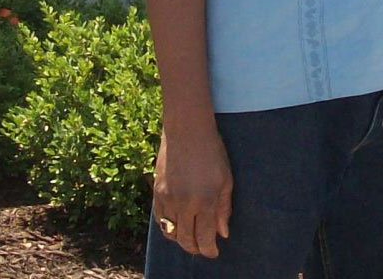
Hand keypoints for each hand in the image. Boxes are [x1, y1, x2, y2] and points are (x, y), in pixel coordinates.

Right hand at [152, 123, 232, 258]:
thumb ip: (223, 207)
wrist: (186, 130)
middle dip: (195, 248)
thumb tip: (223, 233)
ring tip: (191, 238)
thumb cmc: (212, 151)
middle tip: (203, 248)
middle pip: (186, 240)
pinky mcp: (156, 193)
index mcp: (205, 200)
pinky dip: (168, 227)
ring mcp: (168, 199)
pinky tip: (177, 225)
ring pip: (171, 233)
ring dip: (181, 239)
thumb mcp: (226, 178)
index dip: (209, 250)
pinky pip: (160, 220)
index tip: (214, 252)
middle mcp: (185, 204)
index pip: (205, 237)